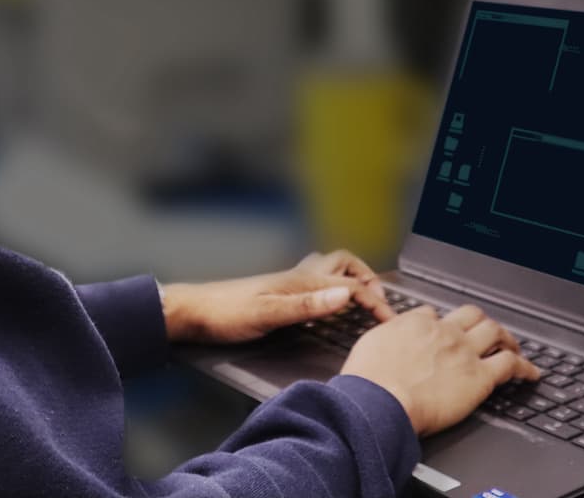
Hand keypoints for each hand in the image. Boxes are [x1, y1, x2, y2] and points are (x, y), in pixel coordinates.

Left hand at [161, 250, 396, 344]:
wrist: (193, 312)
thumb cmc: (225, 314)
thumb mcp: (267, 314)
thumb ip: (307, 305)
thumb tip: (346, 296)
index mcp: (301, 281)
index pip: (350, 285)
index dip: (374, 300)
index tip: (390, 320)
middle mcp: (299, 277)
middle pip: (343, 263)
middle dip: (366, 276)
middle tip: (379, 300)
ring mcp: (288, 283)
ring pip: (329, 269)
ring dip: (350, 277)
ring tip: (363, 297)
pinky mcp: (279, 294)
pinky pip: (316, 283)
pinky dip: (333, 288)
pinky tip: (328, 304)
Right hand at [340, 304, 540, 435]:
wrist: (379, 400)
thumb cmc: (368, 381)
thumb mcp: (368, 346)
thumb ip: (386, 339)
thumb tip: (389, 341)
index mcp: (415, 323)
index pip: (434, 315)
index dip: (442, 323)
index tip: (444, 332)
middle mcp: (443, 331)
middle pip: (471, 316)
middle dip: (480, 322)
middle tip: (486, 332)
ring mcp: (464, 351)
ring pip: (495, 332)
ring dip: (506, 338)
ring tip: (513, 346)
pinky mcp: (479, 377)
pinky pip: (510, 365)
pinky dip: (524, 366)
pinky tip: (531, 373)